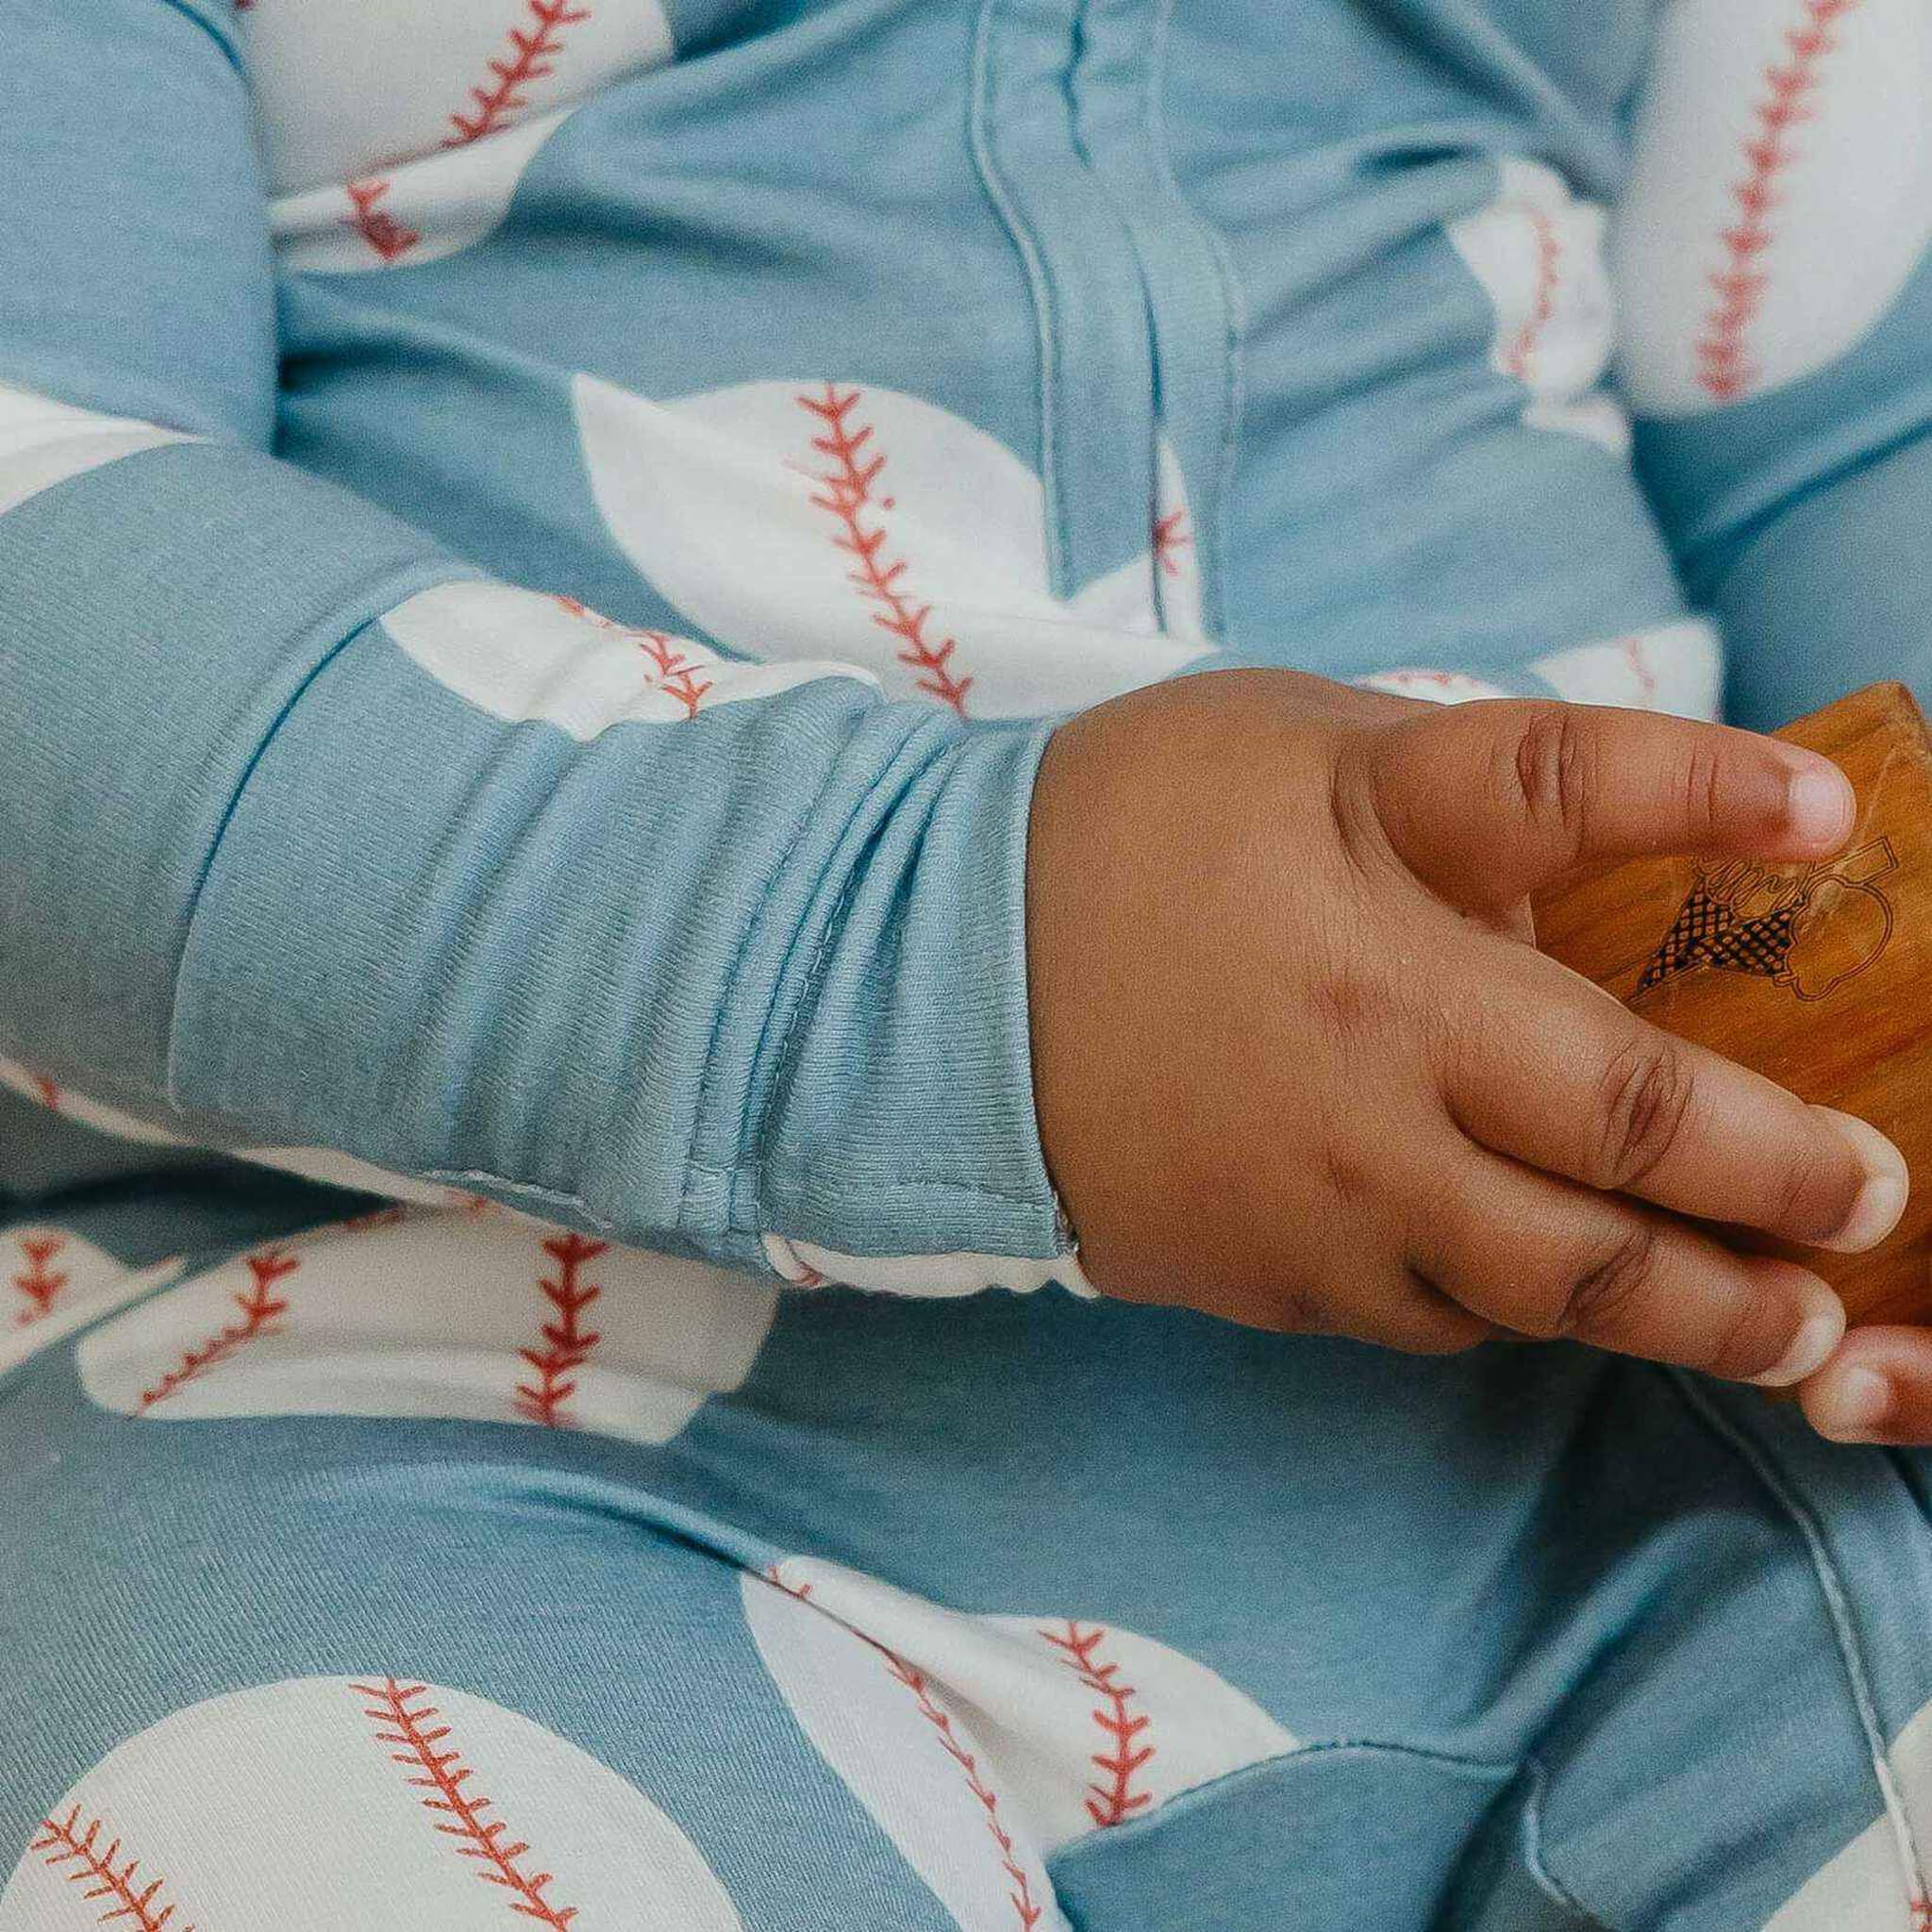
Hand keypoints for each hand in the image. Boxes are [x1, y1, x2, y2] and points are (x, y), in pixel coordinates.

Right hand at [1025, 670, 1907, 1410]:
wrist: (921, 986)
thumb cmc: (1114, 837)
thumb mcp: (1286, 750)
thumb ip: (1458, 805)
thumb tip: (1588, 895)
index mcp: (1363, 873)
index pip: (1562, 801)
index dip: (1707, 797)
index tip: (1833, 821)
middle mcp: (1364, 1048)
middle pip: (1618, 1142)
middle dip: (1775, 1188)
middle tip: (1870, 1206)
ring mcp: (1318, 1189)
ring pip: (1548, 1282)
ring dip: (1691, 1307)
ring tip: (1781, 1321)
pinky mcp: (1267, 1276)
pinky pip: (1434, 1315)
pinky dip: (1520, 1305)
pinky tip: (1559, 1286)